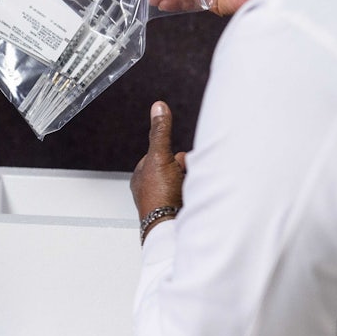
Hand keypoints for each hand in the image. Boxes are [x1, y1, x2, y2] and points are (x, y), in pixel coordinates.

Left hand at [130, 102, 185, 240]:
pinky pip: (191, 193)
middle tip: (182, 175)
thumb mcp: (159, 156)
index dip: (171, 155)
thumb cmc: (159, 196)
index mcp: (141, 175)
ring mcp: (165, 200)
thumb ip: (160, 132)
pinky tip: (194, 196)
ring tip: (189, 187)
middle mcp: (151, 188)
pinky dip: (195, 192)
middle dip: (183, 168)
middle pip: (176, 166)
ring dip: (191, 180)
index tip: (174, 161)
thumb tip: (158, 108)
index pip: (161, 154)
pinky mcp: (177, 210)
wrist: (169, 227)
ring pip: (185, 180)